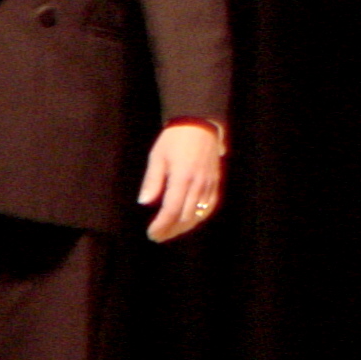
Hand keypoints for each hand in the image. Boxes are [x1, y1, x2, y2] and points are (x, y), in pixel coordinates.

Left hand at [137, 122, 223, 241]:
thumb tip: (144, 202)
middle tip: (157, 236)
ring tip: (171, 231)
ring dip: (184, 226)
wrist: (200, 123)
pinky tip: (190, 220)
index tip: (152, 233)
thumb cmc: (175, 139)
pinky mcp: (216, 181)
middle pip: (186, 216)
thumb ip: (152, 180)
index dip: (161, 225)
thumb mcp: (157, 156)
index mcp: (182, 177)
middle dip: (171, 230)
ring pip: (199, 214)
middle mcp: (198, 183)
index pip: (172, 210)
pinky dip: (200, 217)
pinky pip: (210, 205)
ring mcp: (209, 183)